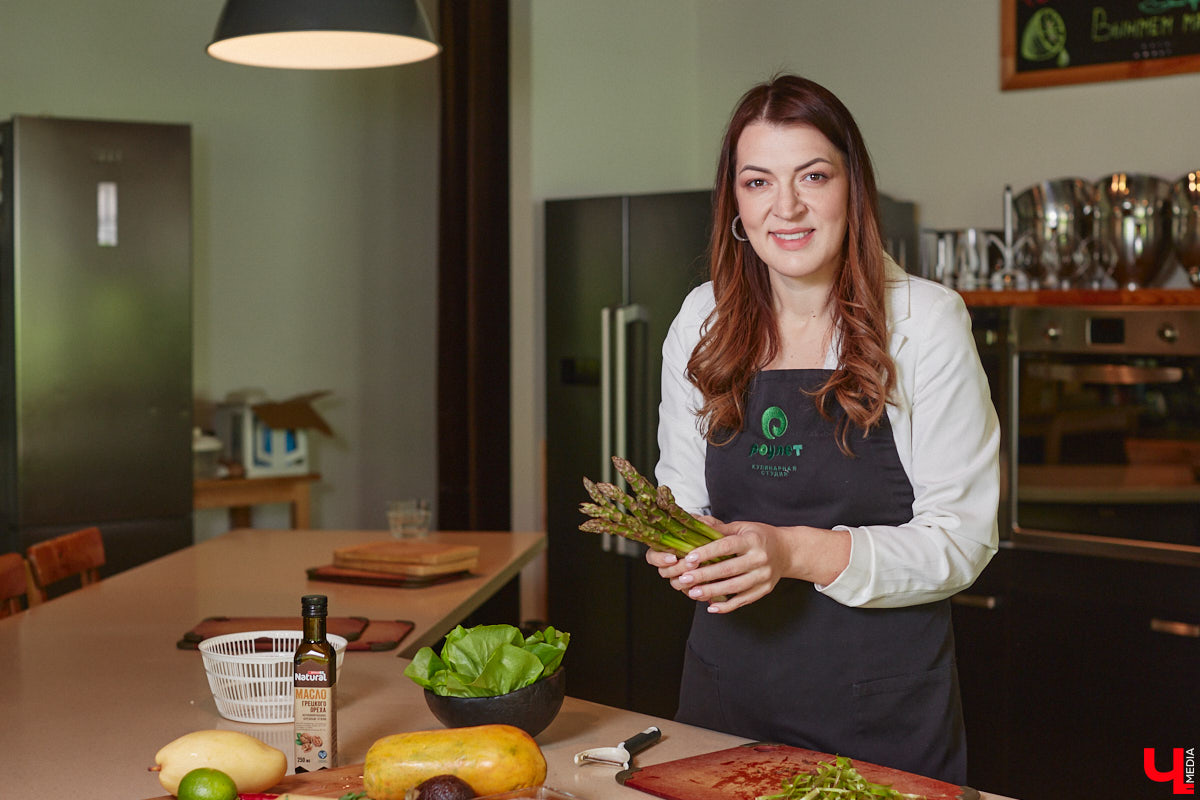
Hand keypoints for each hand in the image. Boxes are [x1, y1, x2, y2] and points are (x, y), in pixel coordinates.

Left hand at [645, 517, 850, 612]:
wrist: (788, 551)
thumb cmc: (760, 537)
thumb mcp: (743, 527)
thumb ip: (720, 529)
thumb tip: (695, 524)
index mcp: (752, 540)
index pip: (726, 547)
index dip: (707, 553)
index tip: (688, 558)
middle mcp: (760, 558)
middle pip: (728, 569)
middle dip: (704, 575)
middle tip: (683, 578)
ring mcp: (763, 576)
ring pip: (734, 587)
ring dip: (712, 592)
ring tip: (692, 593)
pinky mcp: (764, 590)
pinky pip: (744, 600)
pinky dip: (727, 606)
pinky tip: (711, 607)